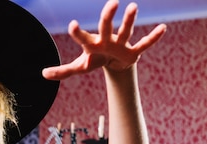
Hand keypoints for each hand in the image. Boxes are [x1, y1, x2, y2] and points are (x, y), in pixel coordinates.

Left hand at [42, 0, 165, 79]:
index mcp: (92, 44)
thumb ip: (62, 71)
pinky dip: (153, 38)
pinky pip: (144, 44)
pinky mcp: (133, 52)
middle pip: (106, 26)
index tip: (72, 24)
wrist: (113, 62)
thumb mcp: (79, 67)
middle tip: (113, 3)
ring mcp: (120, 44)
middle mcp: (106, 40)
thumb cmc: (95, 60)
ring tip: (133, 6)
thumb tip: (43, 73)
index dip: (77, 32)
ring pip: (126, 30)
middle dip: (108, 16)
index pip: (82, 37)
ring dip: (129, 20)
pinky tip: (163, 29)